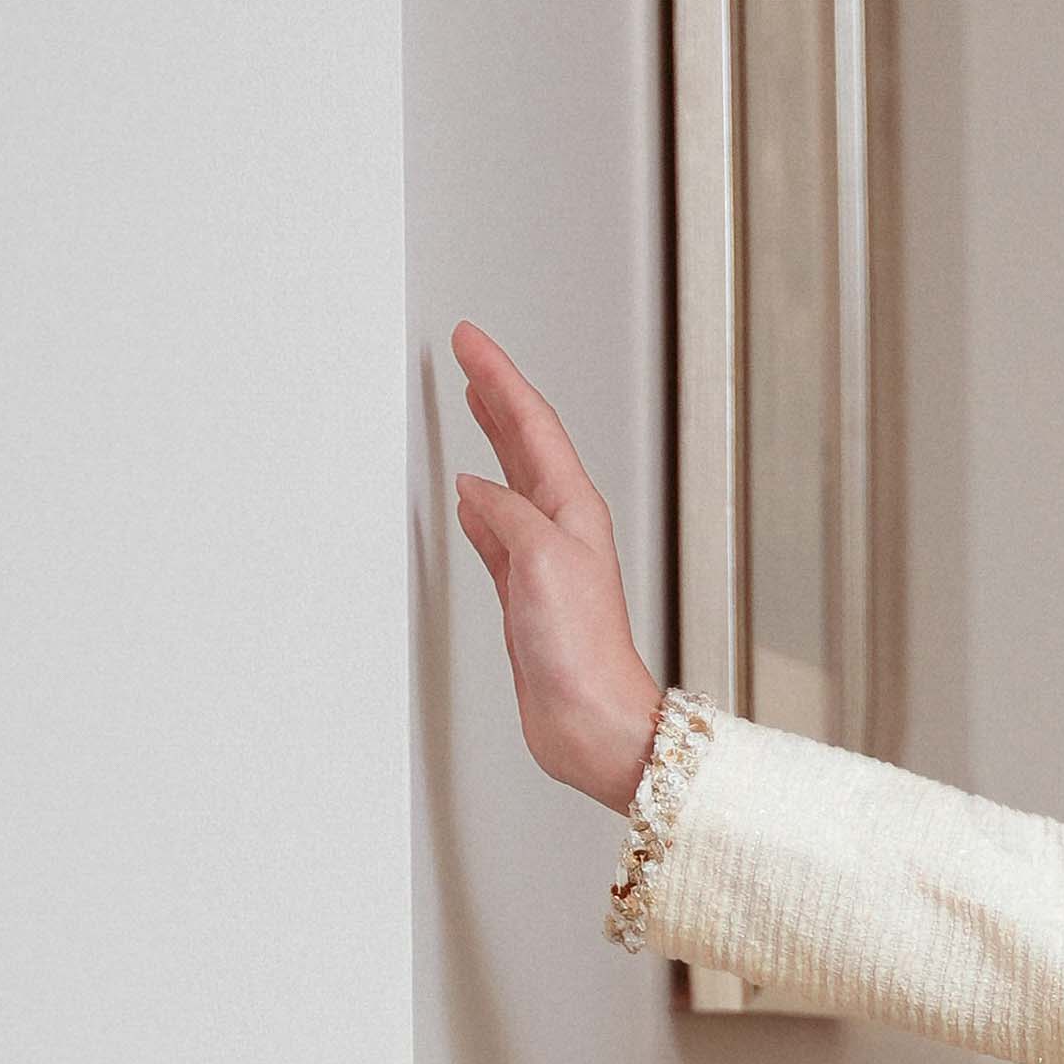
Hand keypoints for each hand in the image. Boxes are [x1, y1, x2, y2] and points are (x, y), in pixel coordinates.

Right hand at [451, 323, 661, 810]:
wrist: (593, 722)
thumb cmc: (584, 652)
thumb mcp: (542, 560)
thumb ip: (506, 516)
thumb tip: (478, 490)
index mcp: (573, 510)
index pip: (532, 424)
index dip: (500, 377)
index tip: (471, 341)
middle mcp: (562, 529)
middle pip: (524, 443)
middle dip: (496, 396)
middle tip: (470, 357)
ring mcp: (544, 560)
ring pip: (510, 481)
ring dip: (490, 441)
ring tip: (473, 405)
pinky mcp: (526, 595)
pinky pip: (497, 532)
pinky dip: (480, 509)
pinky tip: (469, 500)